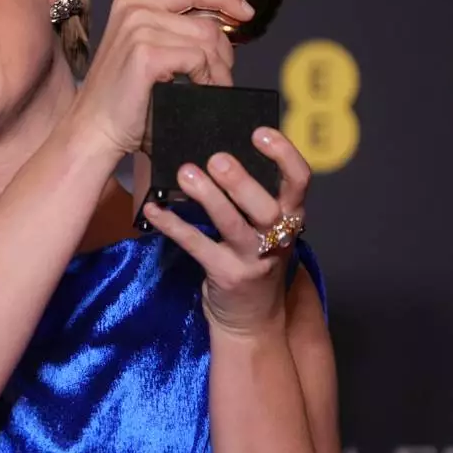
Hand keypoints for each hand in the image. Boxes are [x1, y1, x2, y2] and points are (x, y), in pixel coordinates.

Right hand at [66, 0, 253, 158]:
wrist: (94, 130)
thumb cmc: (122, 100)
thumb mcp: (146, 52)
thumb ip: (174, 33)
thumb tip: (220, 31)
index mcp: (133, 4)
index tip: (246, 13)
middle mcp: (134, 9)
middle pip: (206, 23)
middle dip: (223, 54)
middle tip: (220, 79)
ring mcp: (138, 29)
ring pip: (206, 41)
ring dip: (218, 70)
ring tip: (212, 89)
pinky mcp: (146, 53)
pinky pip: (198, 59)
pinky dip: (207, 78)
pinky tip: (200, 91)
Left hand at [139, 126, 310, 337]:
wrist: (253, 320)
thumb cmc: (254, 259)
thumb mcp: (265, 227)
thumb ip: (252, 194)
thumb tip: (217, 149)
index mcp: (290, 217)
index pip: (299, 181)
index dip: (284, 155)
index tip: (260, 132)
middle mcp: (277, 237)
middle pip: (266, 207)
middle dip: (241, 181)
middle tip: (216, 158)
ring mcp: (253, 260)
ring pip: (233, 225)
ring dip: (209, 198)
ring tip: (185, 173)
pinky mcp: (226, 276)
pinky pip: (197, 246)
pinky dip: (173, 225)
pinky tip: (152, 208)